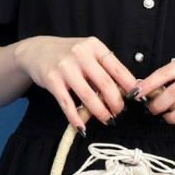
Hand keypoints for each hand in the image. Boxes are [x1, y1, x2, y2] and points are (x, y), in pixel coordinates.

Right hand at [15, 35, 140, 129]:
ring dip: (100, 112)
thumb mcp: (88, 52)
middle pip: (105, 83)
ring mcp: (65, 67)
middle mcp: (80, 54)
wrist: (37, 51)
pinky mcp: (52, 80)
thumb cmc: (68, 55)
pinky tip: (82, 128)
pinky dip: (75, 118)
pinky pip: (67, 103)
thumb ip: (104, 67)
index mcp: (94, 46)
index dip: (129, 86)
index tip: (136, 98)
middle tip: (119, 112)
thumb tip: (128, 88)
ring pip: (88, 95)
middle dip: (115, 102)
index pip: (117, 68)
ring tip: (107, 119)